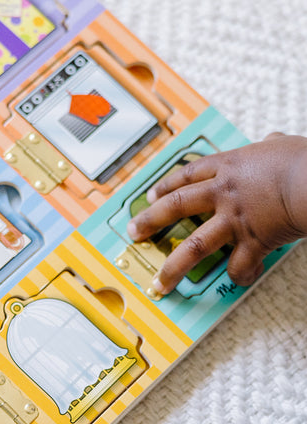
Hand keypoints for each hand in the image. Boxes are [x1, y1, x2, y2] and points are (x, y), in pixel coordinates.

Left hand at [126, 133, 306, 294]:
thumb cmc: (303, 160)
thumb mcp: (281, 145)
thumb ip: (270, 146)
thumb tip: (273, 141)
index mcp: (228, 166)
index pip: (186, 175)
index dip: (165, 185)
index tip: (150, 196)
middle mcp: (223, 193)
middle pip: (175, 207)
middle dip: (149, 221)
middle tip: (133, 232)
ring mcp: (234, 219)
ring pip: (193, 247)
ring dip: (173, 268)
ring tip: (160, 282)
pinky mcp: (252, 241)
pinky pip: (239, 264)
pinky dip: (239, 274)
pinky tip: (239, 279)